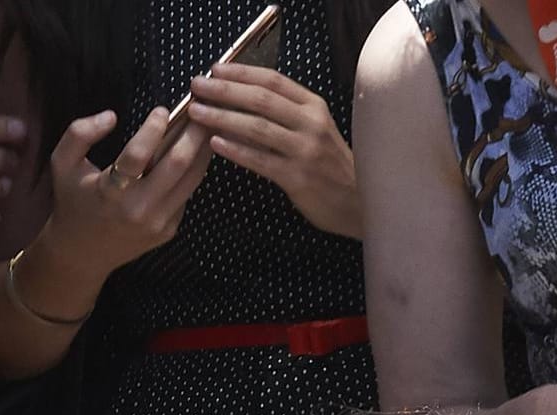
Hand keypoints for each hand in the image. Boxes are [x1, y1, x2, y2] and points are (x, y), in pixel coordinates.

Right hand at [39, 107, 215, 284]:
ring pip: (192, 180)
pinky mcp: (170, 229)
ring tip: (206, 127)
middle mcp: (138, 210)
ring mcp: (158, 223)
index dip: (153, 129)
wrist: (84, 252)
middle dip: (192, 134)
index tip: (162, 109)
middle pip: (177, 165)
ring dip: (202, 151)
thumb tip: (111, 116)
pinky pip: (186, 194)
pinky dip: (193, 171)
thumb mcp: (62, 163)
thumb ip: (79, 133)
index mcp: (110, 192)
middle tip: (201, 111)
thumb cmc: (73, 200)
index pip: (137, 156)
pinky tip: (196, 152)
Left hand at [189, 64, 359, 236]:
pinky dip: (236, 150)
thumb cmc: (331, 166)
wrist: (359, 203)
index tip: (214, 69)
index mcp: (314, 107)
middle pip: (261, 99)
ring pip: (257, 127)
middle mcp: (312, 124)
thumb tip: (241, 98)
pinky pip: (260, 160)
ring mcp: (306, 151)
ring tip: (196, 112)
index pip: (273, 80)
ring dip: (222, 117)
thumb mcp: (316, 130)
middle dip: (224, 90)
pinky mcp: (298, 178)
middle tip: (197, 87)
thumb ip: (286, 114)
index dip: (241, 72)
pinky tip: (215, 143)